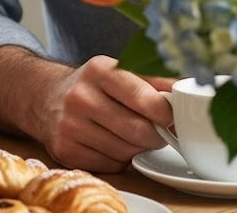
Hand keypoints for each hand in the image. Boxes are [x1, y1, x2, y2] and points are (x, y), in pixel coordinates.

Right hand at [37, 55, 173, 171]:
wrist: (45, 96)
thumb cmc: (93, 85)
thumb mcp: (118, 71)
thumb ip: (155, 80)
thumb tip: (190, 90)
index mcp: (98, 70)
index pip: (145, 99)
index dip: (166, 113)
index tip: (171, 117)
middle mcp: (79, 96)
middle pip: (139, 131)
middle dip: (154, 134)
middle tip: (153, 129)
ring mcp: (69, 125)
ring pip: (126, 151)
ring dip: (135, 147)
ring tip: (125, 132)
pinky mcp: (65, 150)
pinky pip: (110, 165)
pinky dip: (117, 159)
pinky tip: (107, 142)